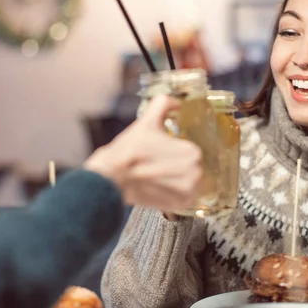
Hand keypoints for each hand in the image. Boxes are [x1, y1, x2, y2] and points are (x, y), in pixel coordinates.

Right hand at [84, 94, 202, 210]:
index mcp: (192, 152)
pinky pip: (188, 196)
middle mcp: (195, 173)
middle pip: (193, 165)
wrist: (112, 178)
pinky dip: (177, 192)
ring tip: (160, 175)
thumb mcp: (146, 121)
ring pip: (191, 180)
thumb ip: (164, 104)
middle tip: (160, 163)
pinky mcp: (181, 204)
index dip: (176, 149)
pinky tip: (162, 186)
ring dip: (179, 178)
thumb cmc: (129, 151)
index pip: (191, 149)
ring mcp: (189, 191)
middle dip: (179, 164)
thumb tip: (176, 102)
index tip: (164, 152)